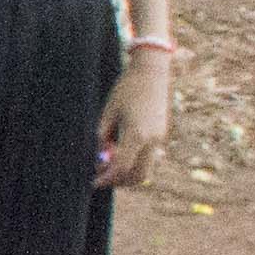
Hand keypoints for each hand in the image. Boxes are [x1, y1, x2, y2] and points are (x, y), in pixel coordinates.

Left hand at [94, 57, 172, 191]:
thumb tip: (98, 158)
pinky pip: (148, 157)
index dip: (106, 178)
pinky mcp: (161, 134)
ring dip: (127, 173)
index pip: (121, 167)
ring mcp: (160, 138)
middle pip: (138, 175)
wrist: (152, 72)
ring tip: (108, 165)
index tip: (93, 182)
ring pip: (146, 169)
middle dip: (119, 181)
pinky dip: (134, 161)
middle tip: (101, 178)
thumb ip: (103, 137)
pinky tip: (119, 153)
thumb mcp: (108, 113)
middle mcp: (152, 140)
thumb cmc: (126, 89)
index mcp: (137, 135)